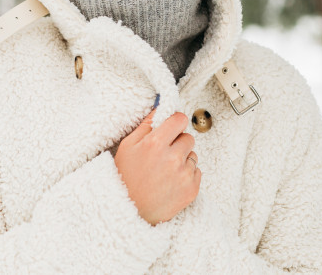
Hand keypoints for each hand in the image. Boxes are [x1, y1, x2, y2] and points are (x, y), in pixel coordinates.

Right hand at [114, 110, 200, 225]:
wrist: (129, 213)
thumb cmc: (125, 179)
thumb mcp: (127, 146)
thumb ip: (146, 125)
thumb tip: (160, 109)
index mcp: (156, 144)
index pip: (179, 119)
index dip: (174, 123)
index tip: (171, 128)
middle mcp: (173, 158)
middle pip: (188, 137)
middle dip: (177, 143)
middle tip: (163, 154)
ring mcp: (184, 174)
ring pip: (193, 155)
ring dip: (183, 159)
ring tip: (165, 171)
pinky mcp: (192, 189)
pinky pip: (197, 171)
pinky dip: (187, 175)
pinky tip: (171, 182)